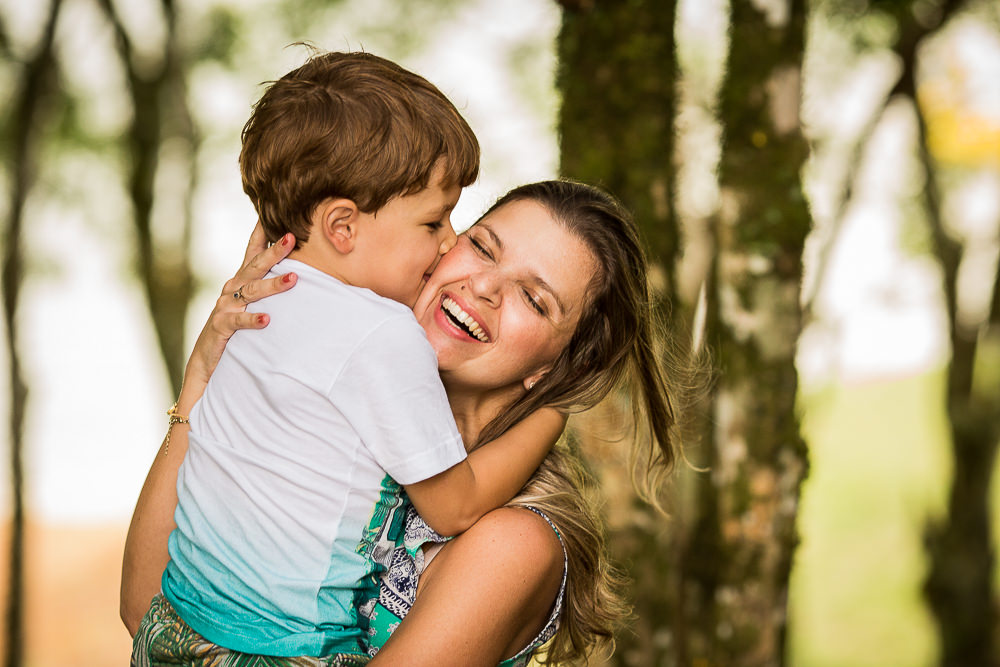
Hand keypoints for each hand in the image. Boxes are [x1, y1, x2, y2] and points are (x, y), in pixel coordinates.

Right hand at [178, 224, 297, 408]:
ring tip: (293, 279)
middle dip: (274, 251)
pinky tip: (268, 320)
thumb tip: (297, 271)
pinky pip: (239, 321)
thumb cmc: (234, 327)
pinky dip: (254, 320)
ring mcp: (225, 306)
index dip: (261, 231)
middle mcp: (232, 288)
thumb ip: (265, 286)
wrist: (206, 359)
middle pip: (255, 265)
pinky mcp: (221, 326)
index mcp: (241, 280)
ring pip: (252, 291)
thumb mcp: (250, 303)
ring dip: (273, 285)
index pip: (252, 250)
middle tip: (292, 237)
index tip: (273, 211)